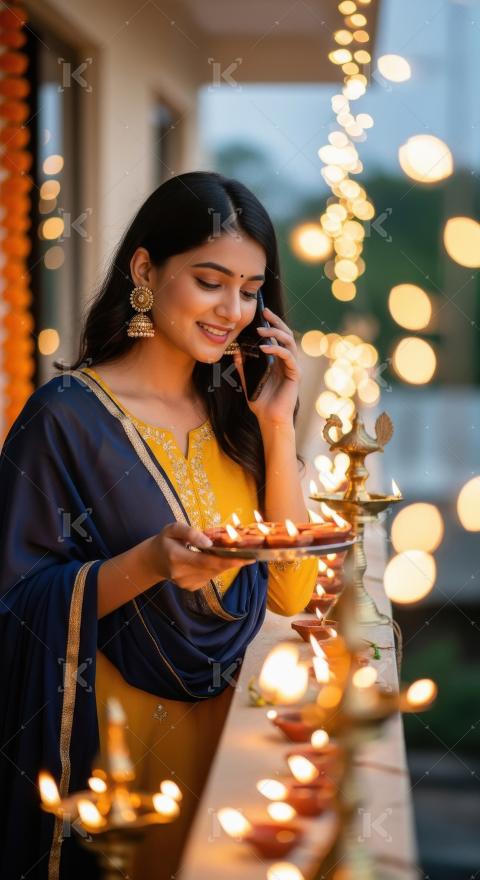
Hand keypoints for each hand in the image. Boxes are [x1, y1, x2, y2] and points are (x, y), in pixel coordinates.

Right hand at [150, 522, 255, 590]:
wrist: (154, 561)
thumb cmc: (165, 541)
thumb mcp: (173, 529)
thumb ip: (190, 533)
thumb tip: (209, 542)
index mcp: (177, 557)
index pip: (207, 561)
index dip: (228, 560)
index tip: (248, 558)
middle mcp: (182, 574)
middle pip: (214, 568)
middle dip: (233, 560)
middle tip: (251, 552)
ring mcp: (187, 583)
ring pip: (214, 573)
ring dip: (226, 563)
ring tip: (236, 552)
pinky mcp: (192, 587)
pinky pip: (210, 576)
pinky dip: (217, 567)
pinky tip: (216, 558)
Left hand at [233, 306, 300, 428]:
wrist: (270, 419)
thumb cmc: (261, 402)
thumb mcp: (247, 381)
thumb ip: (243, 367)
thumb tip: (235, 352)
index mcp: (278, 361)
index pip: (278, 337)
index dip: (272, 323)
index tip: (263, 313)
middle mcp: (288, 361)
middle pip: (286, 335)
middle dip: (276, 322)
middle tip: (266, 313)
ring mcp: (293, 367)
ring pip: (289, 342)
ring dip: (276, 334)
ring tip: (262, 331)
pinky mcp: (295, 375)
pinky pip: (288, 357)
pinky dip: (277, 350)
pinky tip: (266, 348)